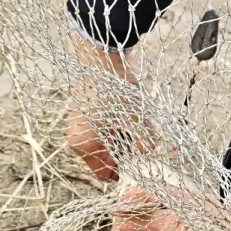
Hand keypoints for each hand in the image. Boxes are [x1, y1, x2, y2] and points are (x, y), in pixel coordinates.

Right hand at [65, 36, 136, 182]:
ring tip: (142, 130)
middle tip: (147, 148)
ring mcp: (80, 124)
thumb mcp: (136, 120)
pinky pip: (103, 128)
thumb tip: (152, 154)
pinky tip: (132, 118)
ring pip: (107, 142)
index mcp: (84, 145)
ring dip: (124, 140)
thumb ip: (145, 143)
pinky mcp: (85, 111)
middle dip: (128, 154)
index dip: (124, 173)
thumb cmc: (115, 90)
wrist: (102, 55)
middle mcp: (77, 137)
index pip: (104, 174)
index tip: (142, 169)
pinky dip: (118, 127)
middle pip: (106, 157)